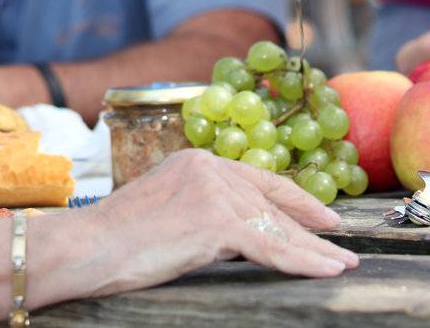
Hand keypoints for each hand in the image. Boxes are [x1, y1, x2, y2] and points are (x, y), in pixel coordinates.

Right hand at [77, 149, 357, 291]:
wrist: (88, 245)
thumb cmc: (116, 238)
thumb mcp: (166, 209)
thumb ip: (203, 209)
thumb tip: (240, 231)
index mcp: (196, 160)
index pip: (256, 179)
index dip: (293, 198)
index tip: (320, 213)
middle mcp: (209, 168)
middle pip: (271, 203)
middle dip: (310, 225)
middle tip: (341, 240)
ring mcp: (214, 193)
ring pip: (276, 227)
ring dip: (314, 249)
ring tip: (342, 263)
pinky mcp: (217, 222)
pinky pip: (271, 248)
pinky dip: (304, 261)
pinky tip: (326, 269)